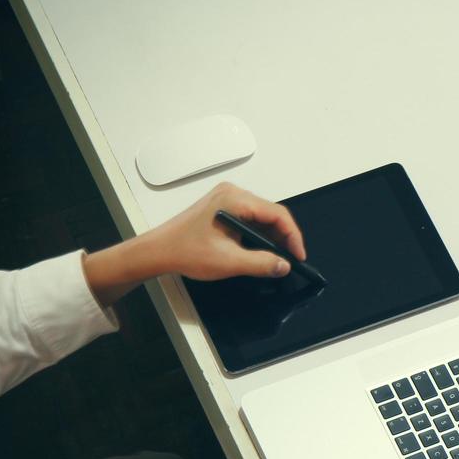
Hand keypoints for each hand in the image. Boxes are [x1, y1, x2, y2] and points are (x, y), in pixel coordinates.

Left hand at [82, 182, 307, 304]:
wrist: (159, 250)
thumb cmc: (186, 250)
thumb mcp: (229, 262)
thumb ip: (261, 263)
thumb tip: (284, 265)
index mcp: (235, 200)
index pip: (277, 214)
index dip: (293, 236)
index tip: (298, 255)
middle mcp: (232, 193)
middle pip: (271, 213)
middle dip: (283, 237)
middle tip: (290, 258)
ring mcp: (227, 199)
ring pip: (261, 217)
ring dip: (271, 237)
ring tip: (276, 257)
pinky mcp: (223, 208)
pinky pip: (250, 218)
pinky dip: (258, 234)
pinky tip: (260, 250)